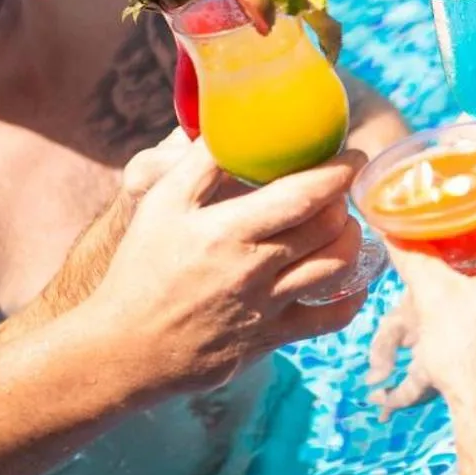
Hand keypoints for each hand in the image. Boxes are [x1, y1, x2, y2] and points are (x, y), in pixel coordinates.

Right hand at [89, 140, 371, 395]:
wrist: (122, 349)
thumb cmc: (140, 270)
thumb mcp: (159, 205)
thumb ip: (200, 163)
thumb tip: (230, 124)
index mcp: (228, 232)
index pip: (303, 195)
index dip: (338, 172)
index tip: (353, 157)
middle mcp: (254, 270)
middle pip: (327, 228)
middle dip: (344, 201)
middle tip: (341, 189)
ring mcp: (266, 308)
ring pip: (337, 269)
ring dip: (351, 240)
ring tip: (342, 224)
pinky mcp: (270, 340)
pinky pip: (329, 320)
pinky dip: (352, 297)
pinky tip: (353, 279)